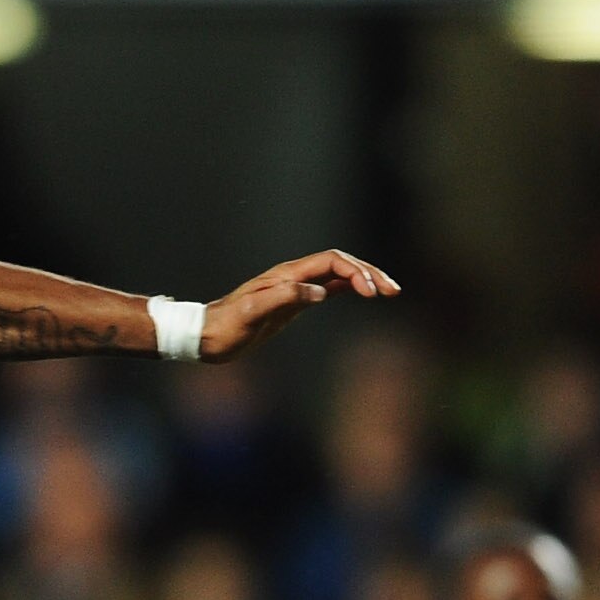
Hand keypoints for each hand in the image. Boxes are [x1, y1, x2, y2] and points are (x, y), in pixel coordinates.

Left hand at [201, 249, 396, 362]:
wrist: (207, 337)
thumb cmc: (227, 328)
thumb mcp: (254, 314)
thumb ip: (286, 298)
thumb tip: (320, 293)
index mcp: (287, 275)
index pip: (331, 262)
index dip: (355, 272)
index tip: (370, 293)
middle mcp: (294, 277)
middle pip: (341, 264)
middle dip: (369, 273)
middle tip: (393, 291)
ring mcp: (295, 288)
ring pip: (338, 275)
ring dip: (364, 280)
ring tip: (388, 292)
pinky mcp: (294, 302)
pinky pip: (328, 288)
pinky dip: (349, 288)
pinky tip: (362, 294)